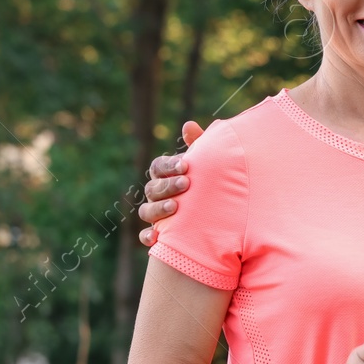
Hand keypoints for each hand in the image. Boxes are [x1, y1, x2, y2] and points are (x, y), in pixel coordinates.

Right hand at [138, 120, 204, 245]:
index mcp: (165, 176)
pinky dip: (147, 237)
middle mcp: (156, 194)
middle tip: (186, 184)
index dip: (169, 166)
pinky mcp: (158, 234)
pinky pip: (145, 236)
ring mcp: (155, 214)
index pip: (158, 167)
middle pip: (152, 188)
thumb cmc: (209, 182)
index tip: (186, 165)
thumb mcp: (207, 163)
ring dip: (159, 208)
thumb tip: (188, 125)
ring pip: (146, 211)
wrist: (218, 211)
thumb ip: (199, 144)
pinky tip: (156, 238)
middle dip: (168, 185)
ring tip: (175, 207)